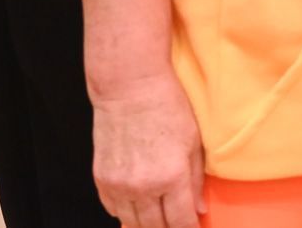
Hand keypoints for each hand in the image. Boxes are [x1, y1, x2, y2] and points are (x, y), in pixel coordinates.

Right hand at [91, 72, 205, 227]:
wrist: (130, 88)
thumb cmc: (167, 107)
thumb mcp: (193, 141)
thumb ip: (196, 180)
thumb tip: (199, 208)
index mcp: (171, 177)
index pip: (181, 221)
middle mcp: (143, 187)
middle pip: (156, 227)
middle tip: (177, 221)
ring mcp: (119, 185)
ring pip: (133, 223)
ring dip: (147, 223)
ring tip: (158, 218)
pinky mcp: (102, 179)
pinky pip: (113, 209)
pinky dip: (126, 212)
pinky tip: (137, 205)